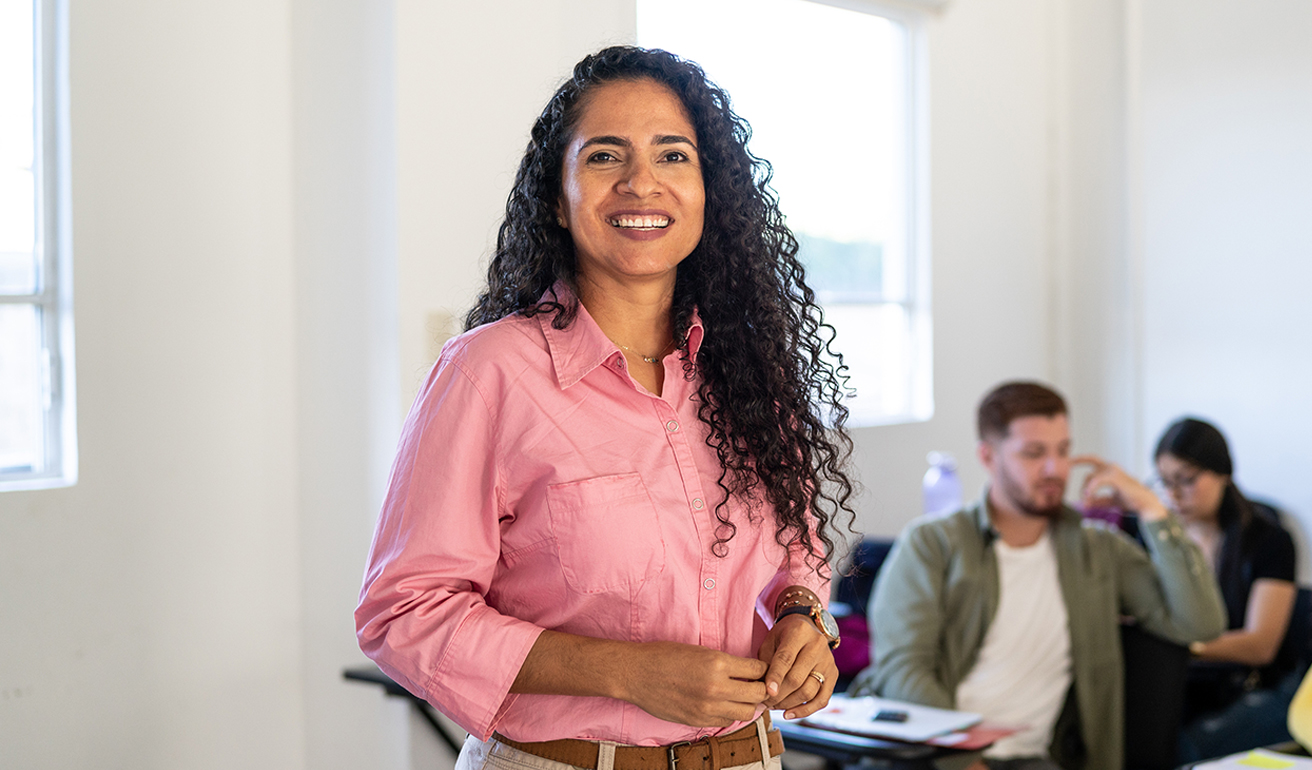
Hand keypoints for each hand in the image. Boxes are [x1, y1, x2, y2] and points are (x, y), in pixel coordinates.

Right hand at [617, 641, 769, 727]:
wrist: (636, 673)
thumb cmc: (665, 656)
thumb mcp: (700, 650)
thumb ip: (725, 663)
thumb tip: (749, 671)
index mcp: (717, 663)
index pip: (757, 670)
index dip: (762, 669)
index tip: (759, 669)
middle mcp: (716, 687)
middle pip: (757, 694)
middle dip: (761, 688)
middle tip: (756, 684)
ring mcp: (707, 708)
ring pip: (746, 712)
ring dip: (747, 704)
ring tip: (741, 695)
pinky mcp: (698, 721)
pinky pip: (726, 722)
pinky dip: (730, 714)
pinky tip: (723, 704)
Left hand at [757, 614, 837, 718]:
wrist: (808, 628)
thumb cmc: (784, 637)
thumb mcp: (770, 641)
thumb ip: (765, 663)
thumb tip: (759, 690)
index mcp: (799, 632)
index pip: (786, 658)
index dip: (775, 677)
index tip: (767, 692)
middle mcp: (817, 645)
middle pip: (798, 678)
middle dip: (779, 695)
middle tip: (764, 702)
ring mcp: (828, 661)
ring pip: (809, 691)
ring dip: (789, 704)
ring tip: (774, 706)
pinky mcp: (834, 674)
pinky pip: (822, 699)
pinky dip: (805, 710)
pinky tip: (789, 713)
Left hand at [1071, 455, 1167, 520]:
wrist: (1145, 504)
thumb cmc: (1130, 501)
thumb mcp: (1110, 500)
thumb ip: (1097, 501)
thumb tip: (1083, 504)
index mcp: (1111, 470)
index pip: (1092, 460)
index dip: (1081, 459)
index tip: (1068, 461)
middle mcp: (1111, 468)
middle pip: (1088, 475)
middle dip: (1083, 489)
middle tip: (1084, 502)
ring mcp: (1113, 471)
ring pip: (1090, 479)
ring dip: (1087, 493)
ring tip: (1088, 505)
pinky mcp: (1115, 477)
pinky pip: (1096, 481)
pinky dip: (1091, 490)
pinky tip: (1089, 499)